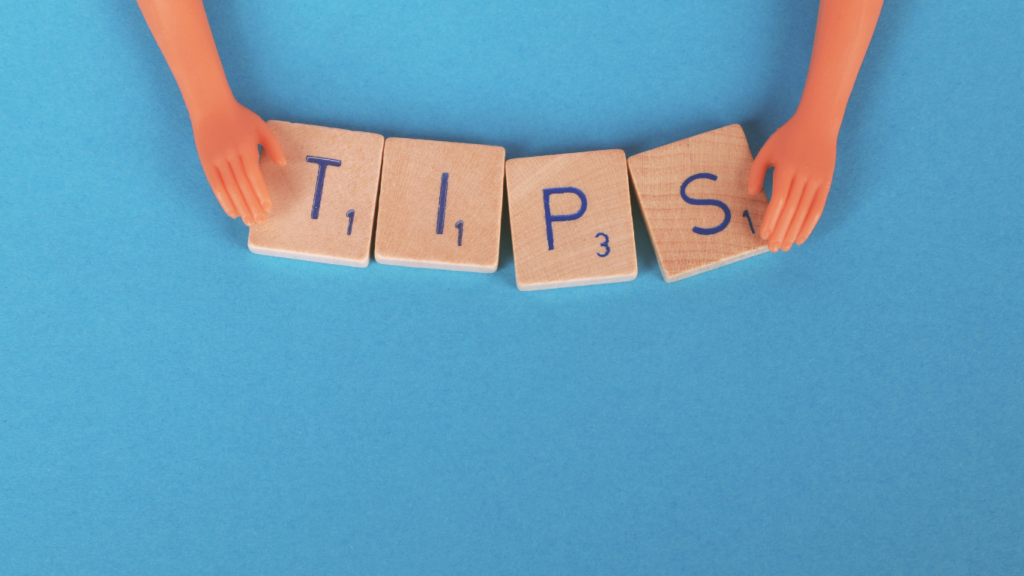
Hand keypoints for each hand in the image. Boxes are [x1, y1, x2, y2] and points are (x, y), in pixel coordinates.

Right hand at [191, 99, 285, 224]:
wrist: (210, 106)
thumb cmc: (239, 117)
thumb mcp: (261, 127)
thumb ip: (273, 146)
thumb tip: (283, 164)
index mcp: (246, 147)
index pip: (254, 175)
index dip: (260, 193)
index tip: (268, 208)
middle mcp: (231, 155)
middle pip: (242, 185)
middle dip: (252, 205)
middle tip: (260, 221)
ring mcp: (217, 159)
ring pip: (229, 188)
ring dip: (239, 206)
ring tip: (248, 221)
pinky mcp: (206, 162)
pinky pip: (215, 184)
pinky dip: (223, 199)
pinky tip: (232, 211)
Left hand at [747, 113, 837, 251]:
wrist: (818, 123)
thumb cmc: (788, 137)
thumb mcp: (767, 150)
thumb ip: (756, 172)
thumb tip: (752, 193)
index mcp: (786, 168)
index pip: (779, 200)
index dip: (771, 220)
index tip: (764, 235)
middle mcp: (803, 175)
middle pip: (792, 210)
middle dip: (781, 231)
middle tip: (773, 248)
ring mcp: (817, 179)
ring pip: (805, 211)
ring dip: (794, 232)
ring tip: (786, 246)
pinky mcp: (826, 182)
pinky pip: (818, 207)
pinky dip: (810, 224)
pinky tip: (801, 237)